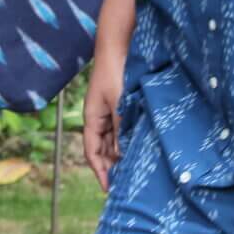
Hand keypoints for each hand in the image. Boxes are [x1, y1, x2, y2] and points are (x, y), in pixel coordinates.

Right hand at [83, 50, 124, 192]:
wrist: (120, 45)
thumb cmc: (115, 71)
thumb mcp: (119, 103)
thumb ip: (122, 127)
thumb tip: (124, 153)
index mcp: (92, 118)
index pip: (92, 151)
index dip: (99, 170)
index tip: (109, 188)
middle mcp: (100, 117)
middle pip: (104, 149)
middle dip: (112, 166)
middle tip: (126, 185)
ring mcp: (112, 111)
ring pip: (115, 140)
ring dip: (123, 154)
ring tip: (136, 170)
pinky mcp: (124, 105)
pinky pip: (125, 128)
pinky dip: (131, 139)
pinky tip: (142, 147)